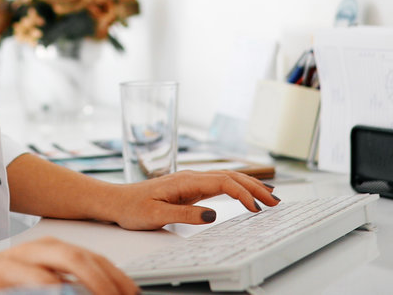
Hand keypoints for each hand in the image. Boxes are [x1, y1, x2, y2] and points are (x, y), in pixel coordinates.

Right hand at [0, 237, 136, 294]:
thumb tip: (100, 292)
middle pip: (77, 258)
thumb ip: (66, 283)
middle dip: (103, 281)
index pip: (93, 259)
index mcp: (50, 250)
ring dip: (78, 287)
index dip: (117, 277)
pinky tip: (56, 293)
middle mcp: (35, 251)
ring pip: (52, 269)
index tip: (132, 294)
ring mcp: (14, 264)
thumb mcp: (38, 279)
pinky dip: (44, 289)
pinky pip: (24, 284)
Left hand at [104, 170, 279, 230]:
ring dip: (250, 186)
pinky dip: (238, 188)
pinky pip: (220, 185)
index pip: (223, 183)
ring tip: (271, 197)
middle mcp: (191, 177)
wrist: (116, 201)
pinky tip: (247, 194)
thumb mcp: (156, 216)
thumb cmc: (132, 207)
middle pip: (231, 177)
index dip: (243, 194)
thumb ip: (184, 215)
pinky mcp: (191, 188)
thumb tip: (212, 215)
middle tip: (276, 202)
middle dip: (255, 188)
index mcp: (185, 181)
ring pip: (227, 178)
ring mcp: (192, 181)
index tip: (256, 208)